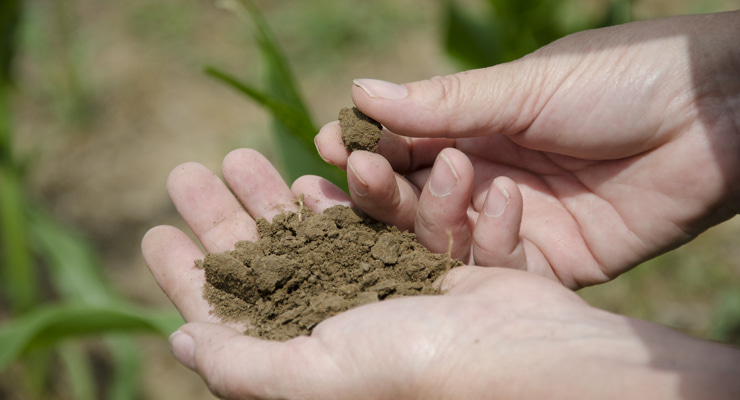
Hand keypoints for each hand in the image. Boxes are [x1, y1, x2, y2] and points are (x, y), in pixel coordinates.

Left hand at [142, 148, 739, 399]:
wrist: (539, 358)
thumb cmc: (425, 371)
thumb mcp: (321, 376)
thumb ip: (247, 369)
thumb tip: (181, 342)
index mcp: (307, 361)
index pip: (229, 315)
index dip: (188, 273)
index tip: (154, 229)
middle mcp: (340, 330)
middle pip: (268, 264)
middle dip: (230, 216)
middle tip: (192, 169)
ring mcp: (382, 295)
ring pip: (313, 233)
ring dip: (280, 193)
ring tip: (245, 151)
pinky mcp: (423, 267)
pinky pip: (377, 223)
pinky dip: (356, 196)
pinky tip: (327, 165)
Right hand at [315, 11, 739, 288]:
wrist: (713, 112)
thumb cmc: (620, 78)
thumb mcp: (523, 86)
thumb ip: (443, 103)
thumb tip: (360, 91)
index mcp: (478, 130)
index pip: (404, 147)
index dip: (365, 147)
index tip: (326, 144)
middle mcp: (488, 179)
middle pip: (414, 197)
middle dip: (375, 188)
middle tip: (343, 176)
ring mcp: (516, 222)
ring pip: (446, 235)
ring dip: (418, 216)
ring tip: (397, 188)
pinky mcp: (551, 260)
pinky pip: (500, 268)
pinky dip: (485, 244)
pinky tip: (488, 206)